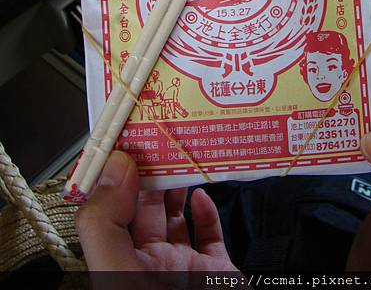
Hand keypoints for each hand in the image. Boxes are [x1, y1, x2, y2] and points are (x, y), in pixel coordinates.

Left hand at [76, 151, 238, 271]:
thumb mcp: (119, 276)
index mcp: (122, 268)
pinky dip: (207, 210)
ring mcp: (186, 268)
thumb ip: (106, 224)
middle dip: (151, 173)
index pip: (110, 212)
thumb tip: (114, 168)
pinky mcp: (219, 270)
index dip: (114, 177)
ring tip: (181, 156)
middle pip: (144, 209)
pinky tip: (203, 194)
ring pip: (176, 216)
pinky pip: (210, 233)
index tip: (126, 141)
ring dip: (178, 186)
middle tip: (160, 140)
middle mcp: (151, 267)